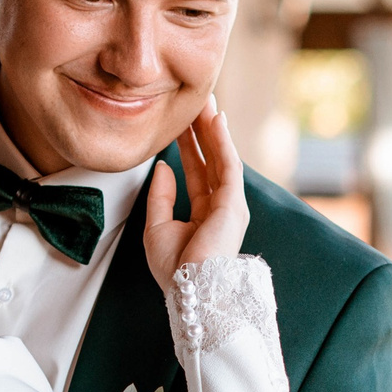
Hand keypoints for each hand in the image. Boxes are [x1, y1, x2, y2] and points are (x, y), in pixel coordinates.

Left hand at [141, 93, 246, 290]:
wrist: (190, 292)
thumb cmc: (175, 270)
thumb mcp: (156, 227)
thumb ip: (160, 196)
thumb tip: (163, 165)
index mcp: (204, 214)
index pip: (197, 171)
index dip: (190, 145)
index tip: (182, 121)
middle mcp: (221, 207)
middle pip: (211, 159)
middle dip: (204, 130)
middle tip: (197, 99)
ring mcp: (230, 205)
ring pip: (222, 158)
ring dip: (214, 129)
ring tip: (206, 100)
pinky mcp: (234, 205)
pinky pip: (229, 166)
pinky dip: (223, 142)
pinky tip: (216, 120)